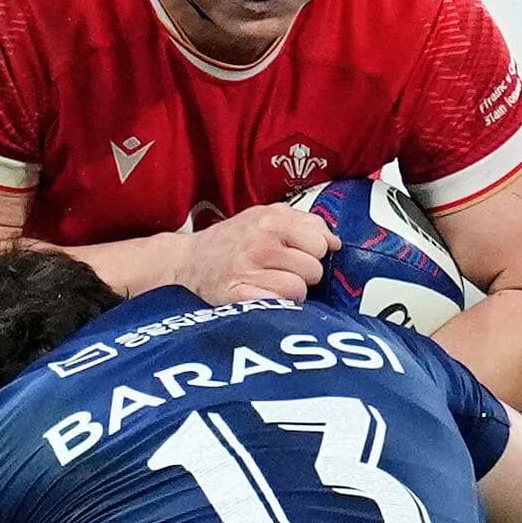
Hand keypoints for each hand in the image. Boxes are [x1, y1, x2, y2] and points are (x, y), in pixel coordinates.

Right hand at [171, 205, 338, 304]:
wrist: (186, 261)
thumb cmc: (230, 241)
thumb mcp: (264, 217)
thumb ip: (303, 223)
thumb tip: (335, 242)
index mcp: (271, 218)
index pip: (321, 242)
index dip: (315, 252)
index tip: (300, 254)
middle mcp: (261, 242)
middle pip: (314, 268)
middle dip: (305, 274)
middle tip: (284, 272)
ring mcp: (248, 269)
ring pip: (299, 289)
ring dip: (292, 292)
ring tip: (273, 285)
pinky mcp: (238, 295)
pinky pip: (279, 305)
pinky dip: (276, 305)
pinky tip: (263, 297)